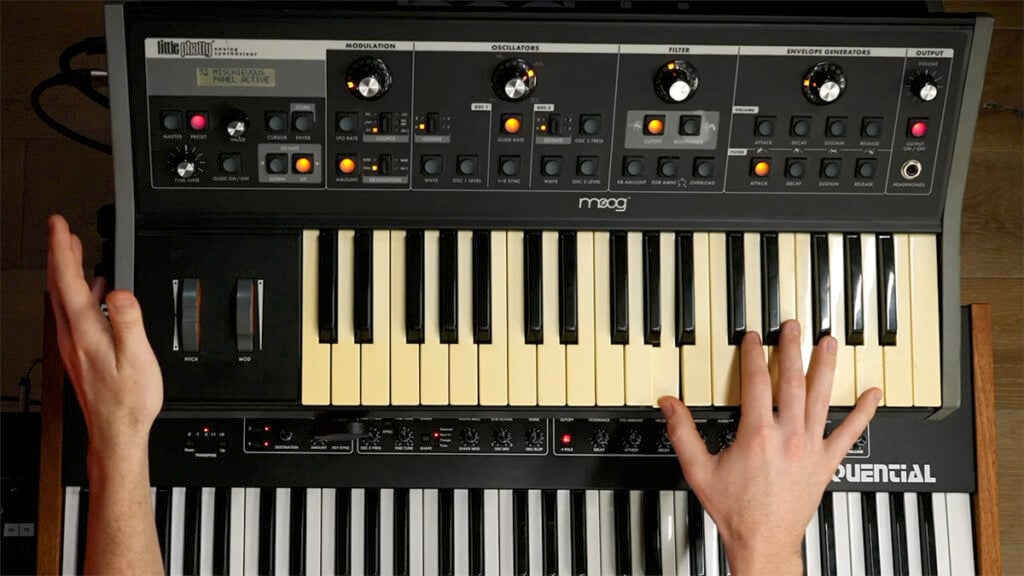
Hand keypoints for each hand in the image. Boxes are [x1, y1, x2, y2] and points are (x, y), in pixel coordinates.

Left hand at [47, 215, 162, 458]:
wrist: (116, 432)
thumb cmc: (128, 400)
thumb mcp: (137, 358)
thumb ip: (128, 322)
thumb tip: (120, 290)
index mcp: (86, 331)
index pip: (68, 281)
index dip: (61, 250)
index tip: (58, 225)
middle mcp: (73, 336)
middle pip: (60, 287)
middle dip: (60, 255)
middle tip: (62, 231)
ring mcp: (74, 345)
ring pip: (65, 299)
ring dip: (69, 273)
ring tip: (75, 253)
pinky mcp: (81, 353)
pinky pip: (75, 314)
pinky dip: (81, 294)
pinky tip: (96, 293)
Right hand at [659, 320, 880, 574]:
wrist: (764, 541)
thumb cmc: (736, 510)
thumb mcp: (699, 470)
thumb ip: (683, 433)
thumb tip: (670, 404)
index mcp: (757, 434)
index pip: (756, 382)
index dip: (754, 355)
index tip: (754, 338)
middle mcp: (788, 435)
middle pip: (792, 381)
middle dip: (792, 349)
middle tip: (793, 326)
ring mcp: (811, 447)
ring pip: (821, 398)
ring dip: (825, 367)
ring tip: (828, 343)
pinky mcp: (827, 462)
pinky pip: (849, 433)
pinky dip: (863, 413)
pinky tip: (873, 395)